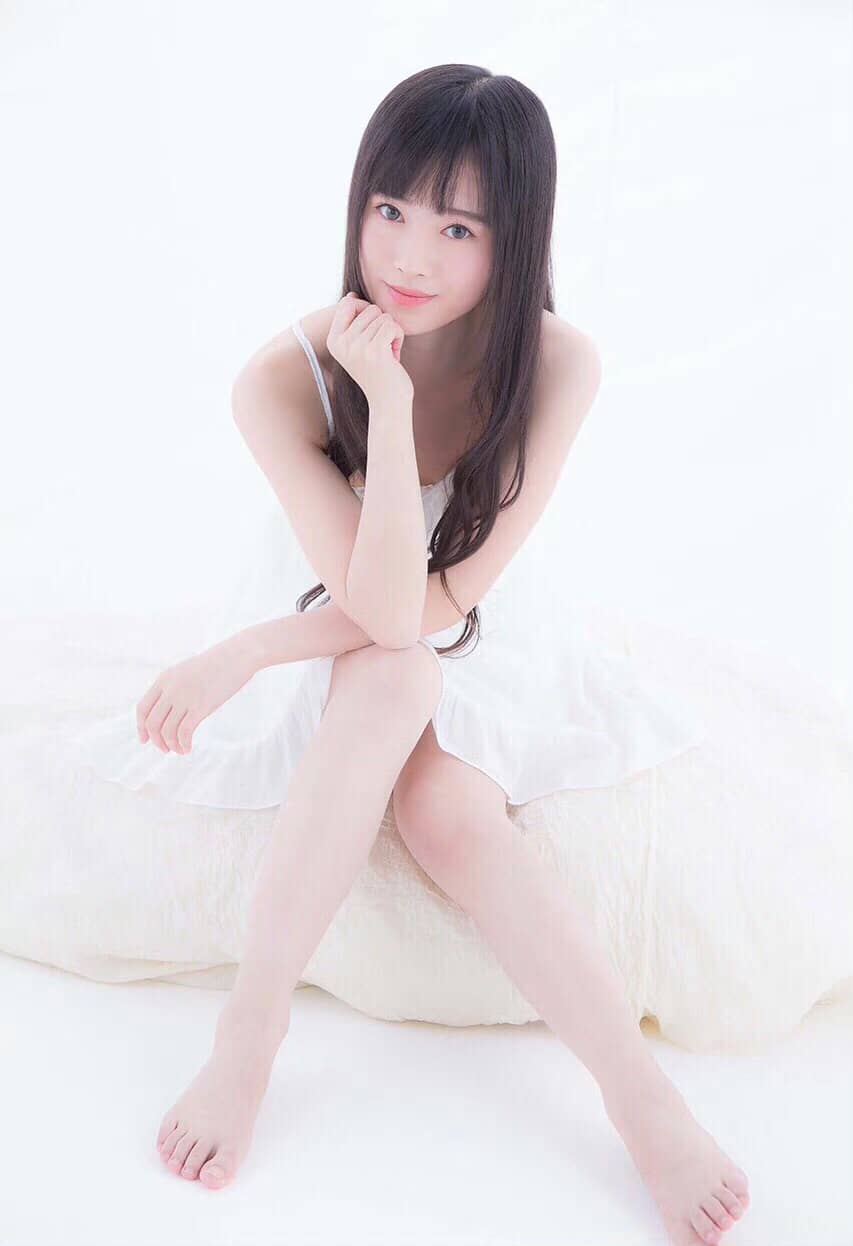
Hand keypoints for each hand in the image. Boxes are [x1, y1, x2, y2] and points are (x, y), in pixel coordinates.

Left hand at [136, 634, 259, 754]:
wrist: (237, 656)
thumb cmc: (215, 665)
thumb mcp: (186, 672)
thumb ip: (173, 688)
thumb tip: (167, 711)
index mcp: (164, 679)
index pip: (142, 708)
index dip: (140, 728)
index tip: (145, 740)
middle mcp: (171, 688)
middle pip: (152, 723)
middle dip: (156, 740)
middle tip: (165, 749)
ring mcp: (185, 697)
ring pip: (167, 730)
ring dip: (171, 745)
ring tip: (179, 750)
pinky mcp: (201, 706)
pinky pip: (184, 732)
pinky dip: (183, 744)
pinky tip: (188, 748)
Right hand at [326, 292, 413, 405]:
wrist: (387, 403)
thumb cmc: (377, 372)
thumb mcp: (358, 346)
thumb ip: (353, 322)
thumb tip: (352, 296)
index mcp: (333, 341)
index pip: (348, 304)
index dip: (366, 311)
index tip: (371, 332)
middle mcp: (342, 343)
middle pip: (370, 309)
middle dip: (381, 326)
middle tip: (380, 349)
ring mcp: (357, 347)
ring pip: (384, 317)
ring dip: (391, 334)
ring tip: (386, 354)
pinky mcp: (375, 350)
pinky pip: (393, 325)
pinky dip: (398, 337)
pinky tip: (394, 355)